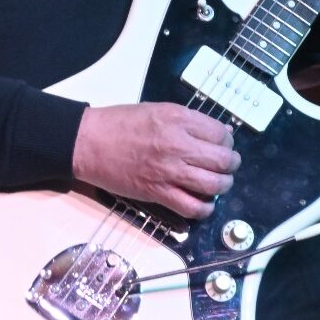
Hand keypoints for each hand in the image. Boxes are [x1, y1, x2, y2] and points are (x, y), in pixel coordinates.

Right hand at [72, 102, 239, 219]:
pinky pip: (192, 207)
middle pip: (223, 160)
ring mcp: (169, 171)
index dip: (227, 141)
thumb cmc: (119, 124)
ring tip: (218, 183)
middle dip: (231, 164)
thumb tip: (220, 133)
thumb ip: (189, 121)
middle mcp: (178, 145)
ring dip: (222, 186)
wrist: (89, 142)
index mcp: (178, 119)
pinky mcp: (158, 193)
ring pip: (214, 185)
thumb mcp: (158, 110)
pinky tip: (203, 203)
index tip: (223, 145)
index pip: (221, 134)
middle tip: (227, 165)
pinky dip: (204, 208)